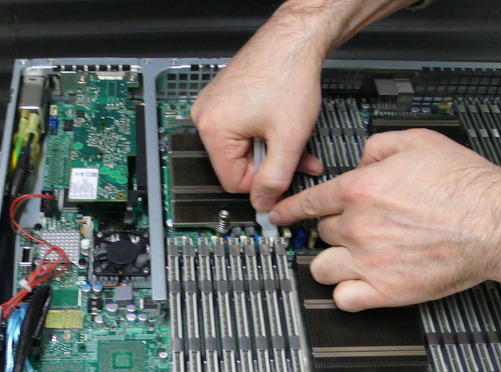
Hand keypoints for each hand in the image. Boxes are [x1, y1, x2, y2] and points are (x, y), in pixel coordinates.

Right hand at [191, 48, 323, 209]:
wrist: (292, 41)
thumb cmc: (288, 76)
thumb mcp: (288, 138)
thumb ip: (276, 178)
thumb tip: (263, 202)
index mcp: (213, 130)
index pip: (232, 182)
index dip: (263, 181)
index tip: (283, 173)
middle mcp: (205, 118)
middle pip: (237, 164)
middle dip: (270, 163)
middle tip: (295, 153)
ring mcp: (212, 107)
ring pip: (243, 148)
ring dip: (270, 148)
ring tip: (290, 133)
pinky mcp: (223, 99)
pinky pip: (242, 130)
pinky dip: (264, 132)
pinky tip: (280, 123)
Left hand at [269, 129, 500, 310]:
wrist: (497, 223)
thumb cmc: (466, 185)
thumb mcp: (417, 140)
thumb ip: (377, 145)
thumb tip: (360, 157)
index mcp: (360, 190)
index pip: (308, 202)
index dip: (290, 210)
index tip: (280, 215)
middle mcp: (358, 226)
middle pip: (321, 232)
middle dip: (334, 229)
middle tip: (355, 229)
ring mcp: (369, 261)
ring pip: (322, 268)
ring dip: (332, 262)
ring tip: (351, 258)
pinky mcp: (387, 291)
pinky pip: (344, 300)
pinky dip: (346, 294)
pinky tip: (358, 285)